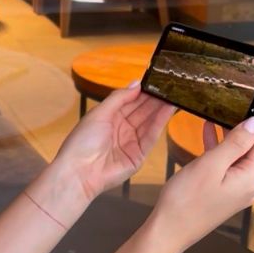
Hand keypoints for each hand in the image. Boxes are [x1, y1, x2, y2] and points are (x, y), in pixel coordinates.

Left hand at [52, 82, 176, 201]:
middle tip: (170, 86)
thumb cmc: (83, 141)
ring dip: (160, 109)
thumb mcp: (99, 113)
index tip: (156, 80)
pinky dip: (160, 122)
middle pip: (141, 111)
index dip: (142, 91)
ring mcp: (130, 142)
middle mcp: (121, 128)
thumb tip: (136, 84)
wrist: (80, 172)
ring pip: (148, 122)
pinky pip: (151, 136)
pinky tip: (168, 110)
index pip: (129, 101)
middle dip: (154, 99)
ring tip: (173, 95)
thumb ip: (119, 98)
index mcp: (108, 117)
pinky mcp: (139, 155)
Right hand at [148, 114, 253, 251]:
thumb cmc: (186, 201)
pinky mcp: (223, 192)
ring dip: (230, 136)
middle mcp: (249, 185)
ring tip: (219, 114)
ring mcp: (236, 190)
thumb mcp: (211, 165)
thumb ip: (235, 143)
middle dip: (246, 126)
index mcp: (250, 178)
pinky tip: (208, 134)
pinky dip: (220, 150)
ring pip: (239, 156)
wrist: (169, 230)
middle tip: (236, 104)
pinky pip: (227, 165)